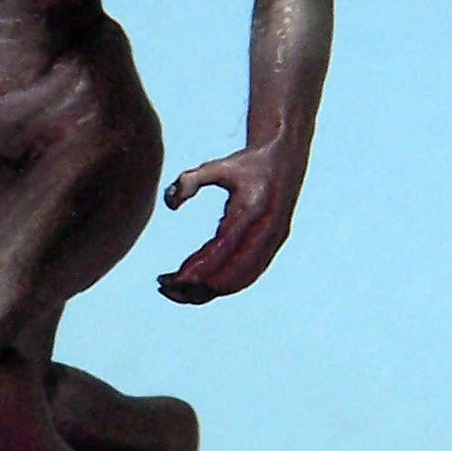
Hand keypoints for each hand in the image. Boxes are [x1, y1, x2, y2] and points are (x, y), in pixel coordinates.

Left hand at [157, 142, 304, 304]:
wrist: (286, 159)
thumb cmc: (247, 164)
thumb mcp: (217, 166)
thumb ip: (190, 180)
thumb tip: (170, 203)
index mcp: (253, 210)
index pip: (223, 249)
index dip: (199, 268)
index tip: (172, 280)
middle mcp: (266, 232)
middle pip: (232, 274)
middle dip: (198, 287)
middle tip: (165, 288)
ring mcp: (272, 243)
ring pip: (240, 281)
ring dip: (209, 291)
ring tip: (176, 291)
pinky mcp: (271, 248)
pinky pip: (247, 276)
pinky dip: (223, 285)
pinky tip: (198, 285)